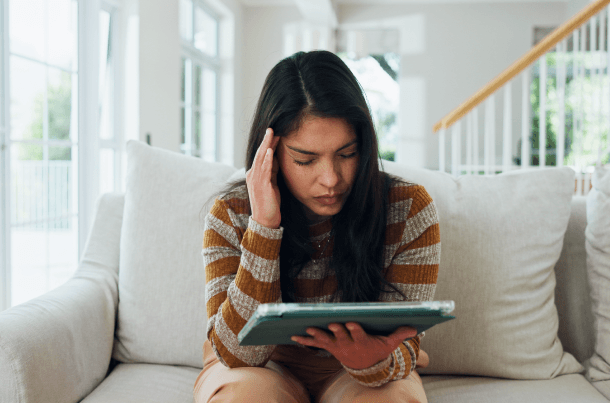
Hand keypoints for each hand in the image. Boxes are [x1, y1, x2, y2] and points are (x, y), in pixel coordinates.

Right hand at [246, 128, 280, 228]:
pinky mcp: (262, 186)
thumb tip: (276, 158)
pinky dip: (267, 159)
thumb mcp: (272, 184)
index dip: (267, 145)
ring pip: (261, 159)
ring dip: (266, 145)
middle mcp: (252, 175)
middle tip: (271, 128)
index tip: (274, 134)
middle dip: (266, 141)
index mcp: (254, 174)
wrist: (265, 221)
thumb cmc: (269, 204)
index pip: (261, 156)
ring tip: (271, 134)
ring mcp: (256, 180)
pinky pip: (264, 170)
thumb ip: (272, 171)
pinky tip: (270, 151)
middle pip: (260, 154)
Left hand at [291, 322, 416, 369]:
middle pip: (340, 336)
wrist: (366, 368)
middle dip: (335, 330)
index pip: (358, 333)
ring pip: (325, 339)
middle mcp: (348, 344)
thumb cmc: (377, 350)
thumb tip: (415, 328)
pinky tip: (292, 336)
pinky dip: (304, 340)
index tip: (351, 323)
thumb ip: (400, 334)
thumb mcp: (390, 344)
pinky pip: (315, 344)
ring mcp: (337, 346)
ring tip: (307, 329)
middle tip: (331, 324)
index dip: (354, 329)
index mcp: (362, 341)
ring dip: (316, 335)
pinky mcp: (329, 346)